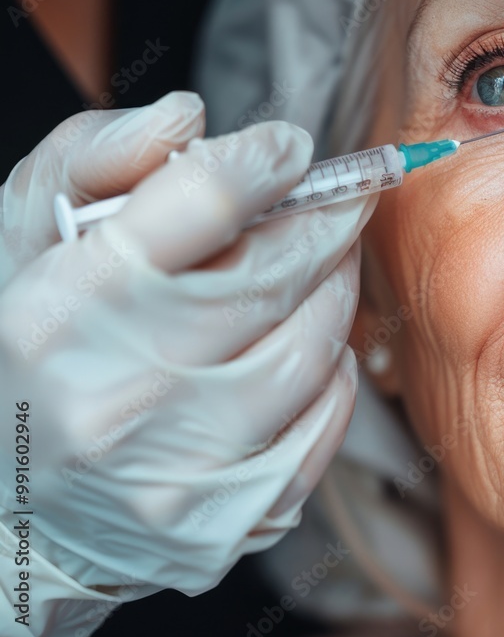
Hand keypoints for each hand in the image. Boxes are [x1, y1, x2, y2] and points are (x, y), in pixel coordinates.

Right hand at [0, 93, 375, 636]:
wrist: (24, 509)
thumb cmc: (35, 355)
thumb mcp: (27, 239)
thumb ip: (98, 158)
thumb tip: (192, 117)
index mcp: (58, 310)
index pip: (195, 205)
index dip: (262, 163)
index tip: (290, 149)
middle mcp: (116, 396)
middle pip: (268, 277)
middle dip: (323, 225)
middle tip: (339, 202)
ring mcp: (178, 470)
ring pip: (310, 350)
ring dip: (336, 293)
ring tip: (326, 268)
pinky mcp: (230, 520)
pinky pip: (323, 422)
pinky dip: (332, 372)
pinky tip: (310, 349)